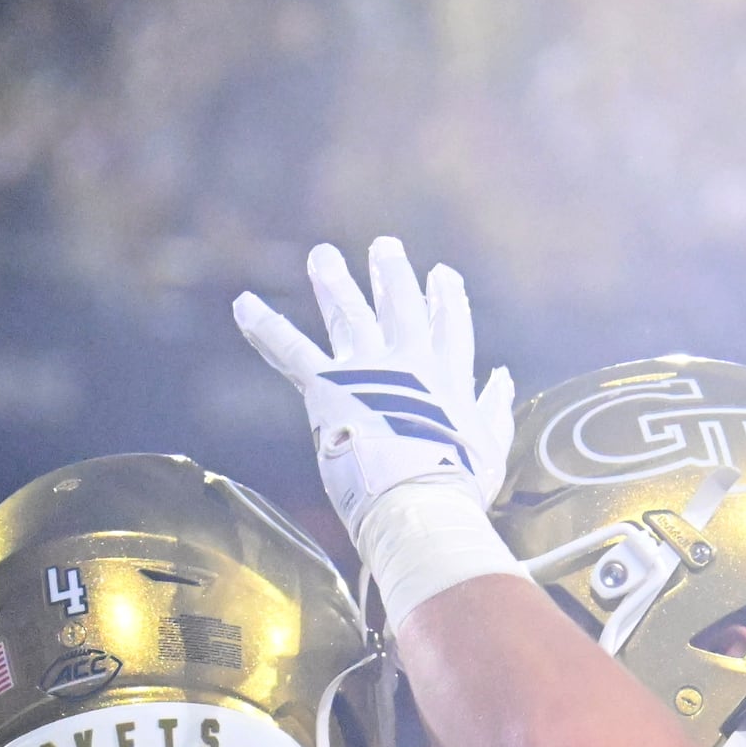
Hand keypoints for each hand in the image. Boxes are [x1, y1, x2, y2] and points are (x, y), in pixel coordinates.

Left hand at [233, 238, 515, 545]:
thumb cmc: (459, 485)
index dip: (445, 297)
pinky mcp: (327, 385)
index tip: (442, 273)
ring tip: (322, 255)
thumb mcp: (490, 446)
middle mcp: (409, 361)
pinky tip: (242, 303)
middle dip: (391, 273)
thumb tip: (502, 376)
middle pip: (399, 304)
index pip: (450, 325)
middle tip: (383, 246)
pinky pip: (289, 349)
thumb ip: (495, 407)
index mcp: (449, 377)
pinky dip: (264, 326)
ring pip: (347, 313)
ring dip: (333, 281)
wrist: (419, 500)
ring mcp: (367, 368)